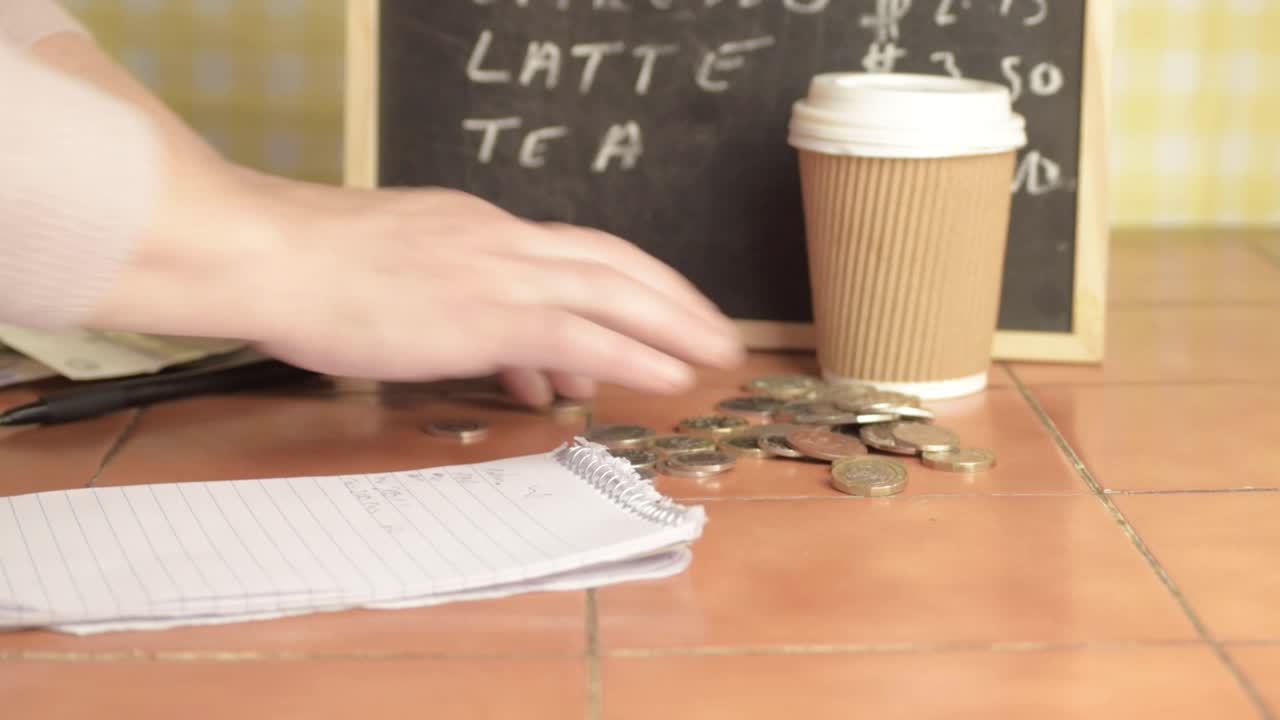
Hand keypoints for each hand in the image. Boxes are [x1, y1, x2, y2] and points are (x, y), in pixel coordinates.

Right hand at [89, 163, 745, 398]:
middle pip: (616, 262)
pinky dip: (634, 352)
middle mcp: (502, 243)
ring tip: (717, 352)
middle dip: (676, 298)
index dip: (633, 282)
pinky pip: (580, 331)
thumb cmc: (316, 274)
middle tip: (718, 332)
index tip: (664, 311)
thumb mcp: (407, 286)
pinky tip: (670, 373)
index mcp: (483, 232)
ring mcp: (497, 272)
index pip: (578, 254)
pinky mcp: (483, 311)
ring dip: (676, 323)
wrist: (269, 254)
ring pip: (614, 292)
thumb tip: (532, 364)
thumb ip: (473, 320)